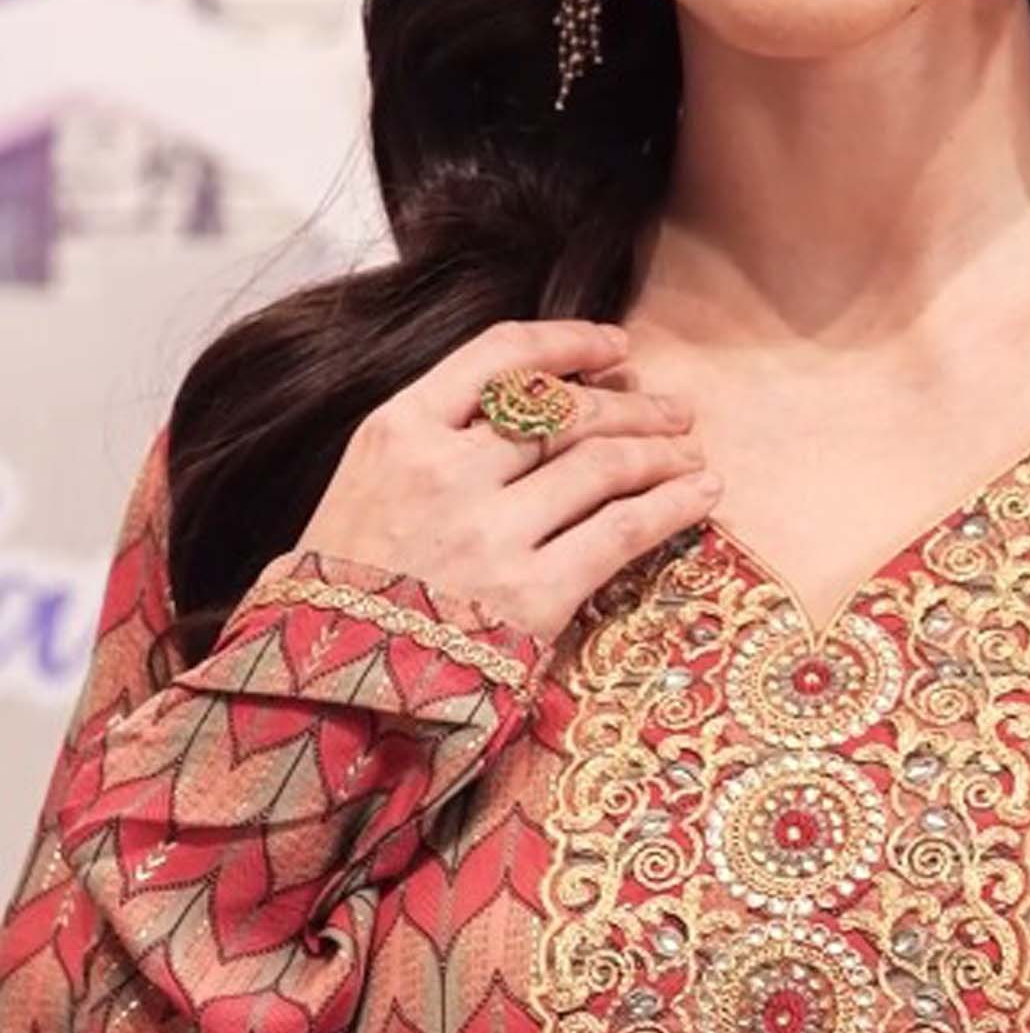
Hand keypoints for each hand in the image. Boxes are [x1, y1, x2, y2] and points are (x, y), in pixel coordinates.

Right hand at [288, 319, 720, 644]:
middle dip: (633, 404)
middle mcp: (447, 470)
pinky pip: (622, 531)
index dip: (571, 341)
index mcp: (400, 430)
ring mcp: (490, 532)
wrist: (324, 691)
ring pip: (603, 464)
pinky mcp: (531, 594)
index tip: (616, 346)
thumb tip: (542, 400)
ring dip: (661, 451)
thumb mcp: (366, 483)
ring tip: (691, 451)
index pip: (502, 355)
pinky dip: (672, 504)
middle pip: (566, 410)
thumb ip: (438, 437)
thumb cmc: (347, 588)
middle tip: (673, 410)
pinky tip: (702, 494)